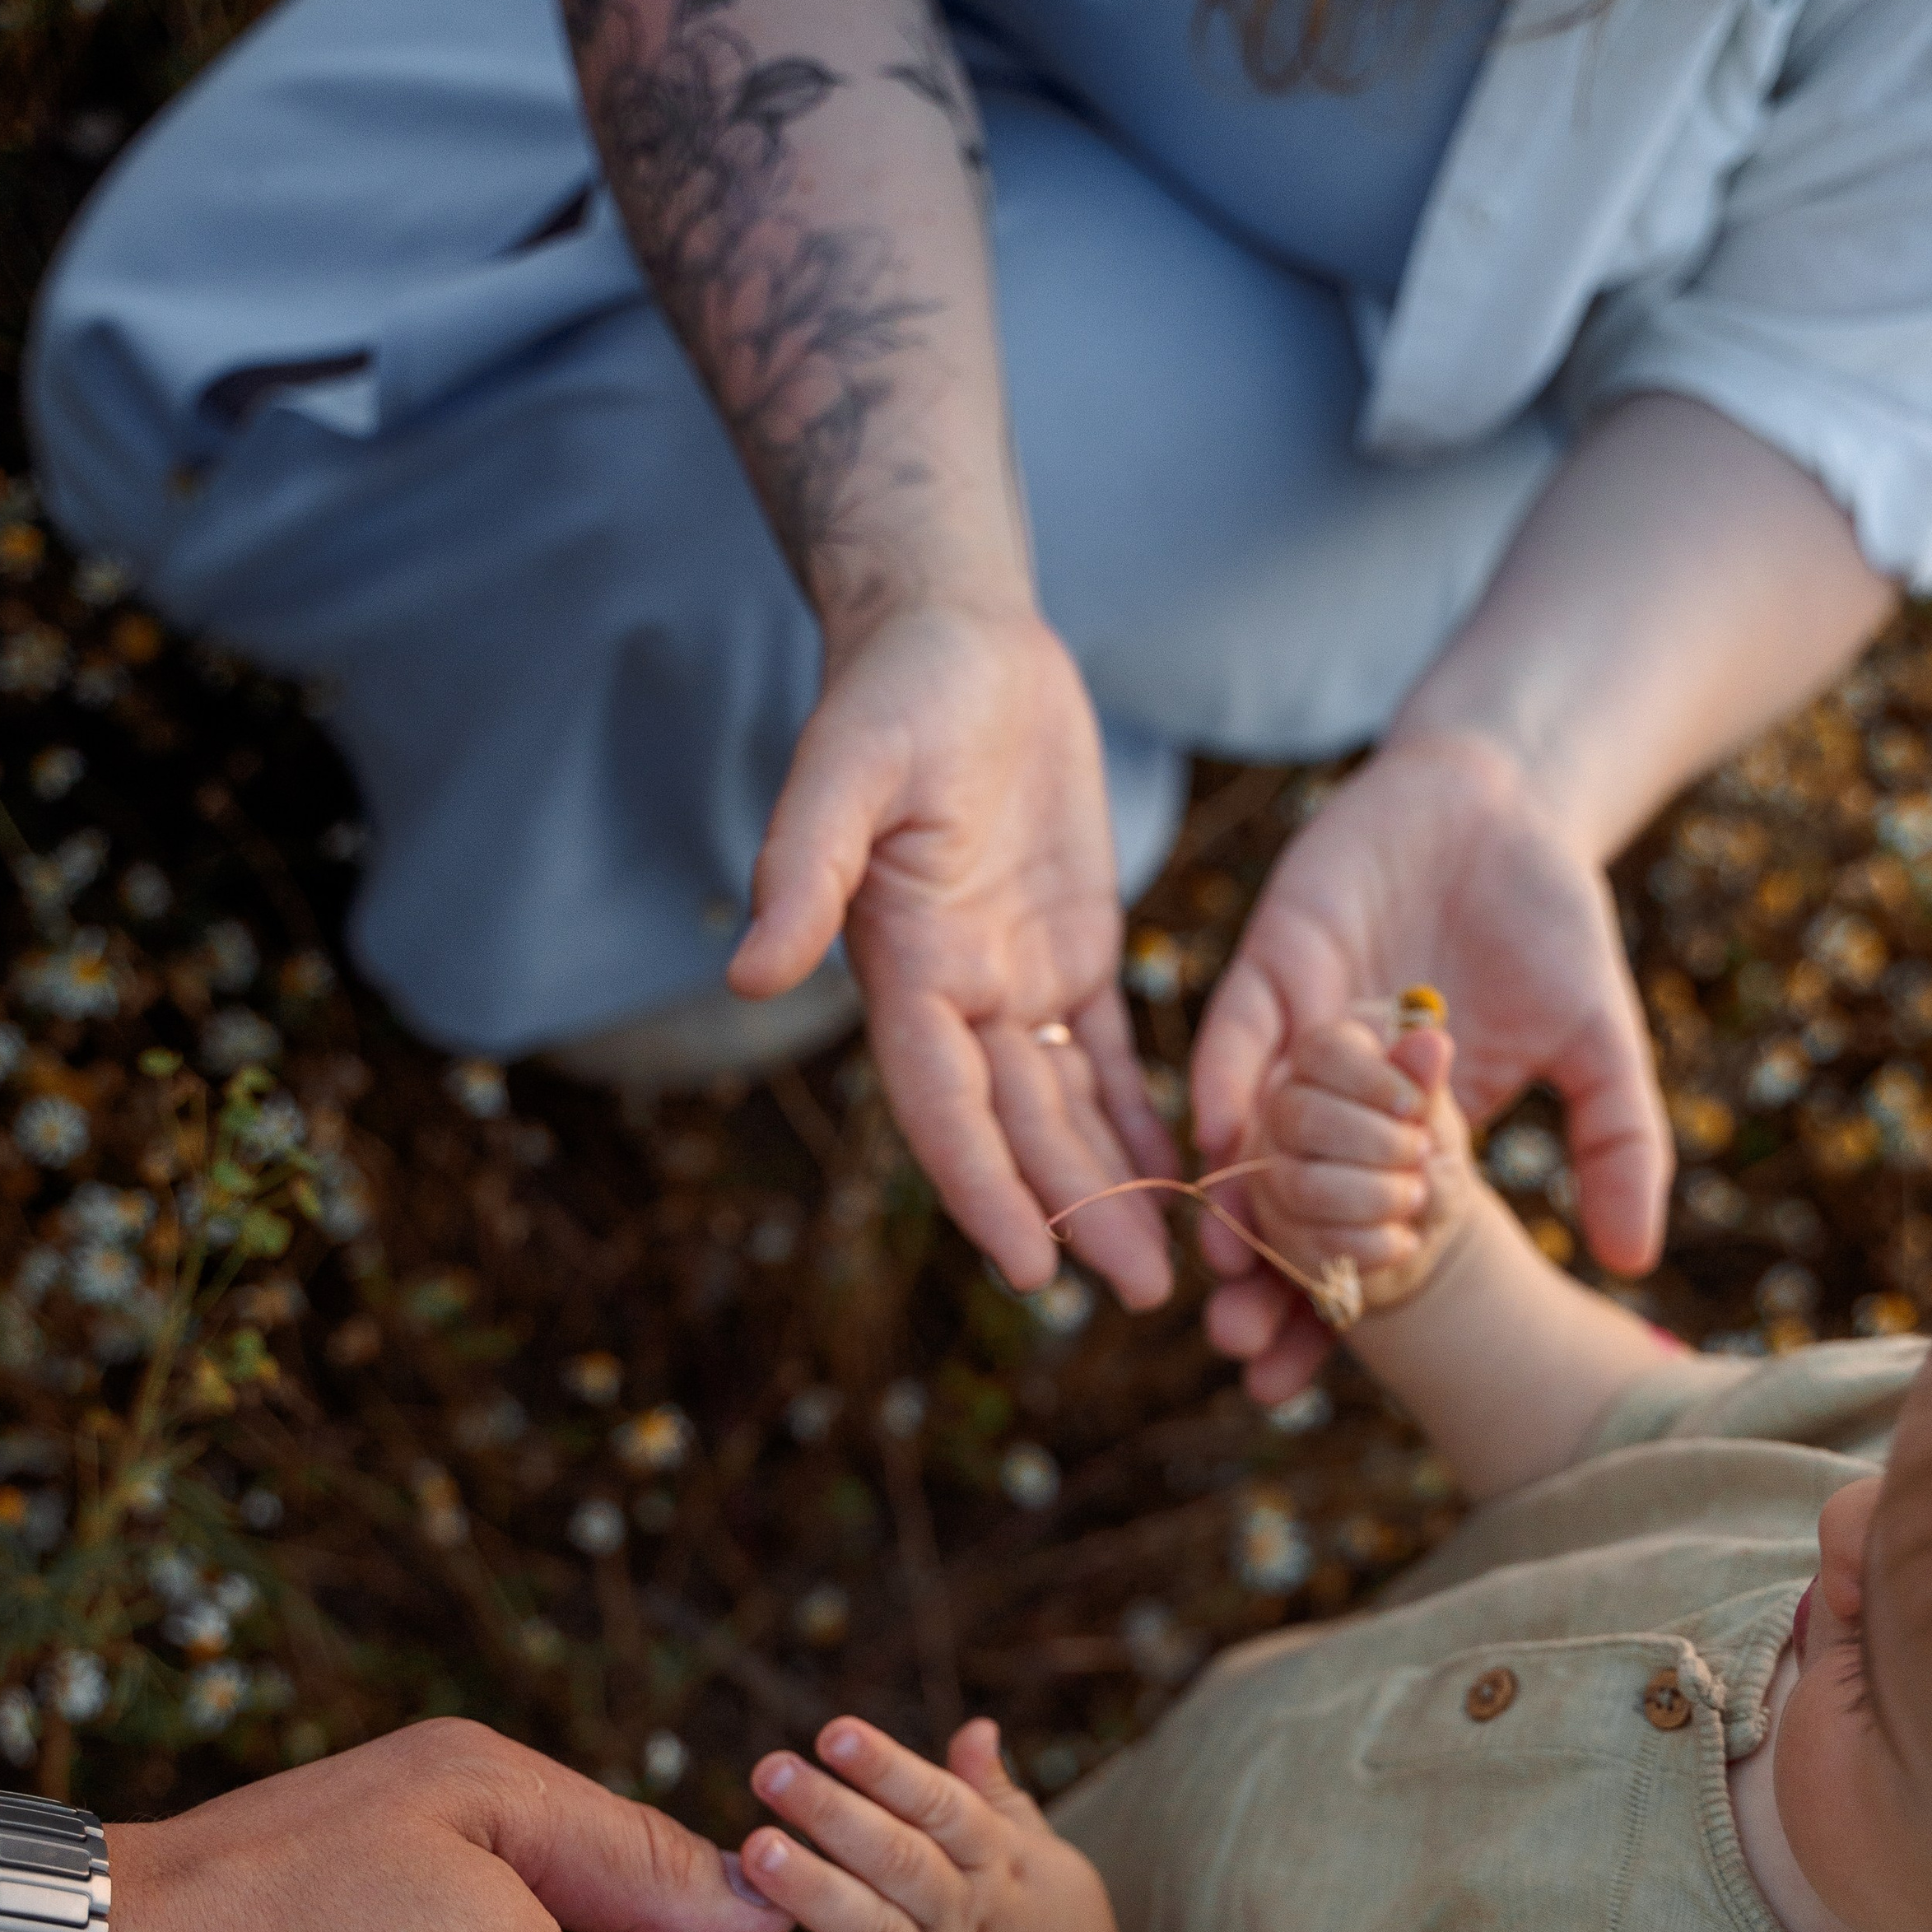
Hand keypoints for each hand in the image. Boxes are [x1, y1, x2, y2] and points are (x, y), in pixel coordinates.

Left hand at [717, 1715, 1138, 1931]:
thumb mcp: (1046, 1863)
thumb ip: (996, 1798)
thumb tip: (975, 1726)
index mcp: (1000, 1865)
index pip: (943, 1806)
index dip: (890, 1769)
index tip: (835, 1732)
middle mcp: (965, 1920)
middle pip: (900, 1862)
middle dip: (835, 1814)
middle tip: (772, 1770)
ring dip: (811, 1891)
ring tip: (755, 1850)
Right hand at [729, 604, 1175, 1306]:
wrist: (953, 636)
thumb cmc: (894, 692)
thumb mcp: (847, 768)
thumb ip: (803, 869)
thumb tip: (751, 977)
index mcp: (905, 970)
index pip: (945, 1106)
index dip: (985, 1189)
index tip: (1030, 1265)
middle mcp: (958, 992)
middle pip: (1019, 1129)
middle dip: (1076, 1213)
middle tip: (1141, 1295)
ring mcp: (1014, 976)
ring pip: (1067, 1108)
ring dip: (1111, 1185)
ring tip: (1165, 1267)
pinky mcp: (1070, 947)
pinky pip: (1107, 1052)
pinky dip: (1136, 1113)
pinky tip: (1179, 1172)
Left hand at [1192, 729, 1668, 1400]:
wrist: (1509, 802)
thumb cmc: (1552, 926)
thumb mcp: (1601, 1046)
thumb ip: (1618, 1145)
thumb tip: (1635, 1263)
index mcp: (1399, 1142)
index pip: (1349, 1246)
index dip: (1322, 1316)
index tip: (1292, 1388)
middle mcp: (1327, 1106)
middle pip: (1277, 1212)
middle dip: (1259, 1284)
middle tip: (1244, 1352)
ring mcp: (1294, 1037)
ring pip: (1242, 1137)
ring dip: (1229, 1203)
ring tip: (1226, 1275)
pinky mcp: (1273, 966)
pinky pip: (1239, 1033)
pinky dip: (1229, 1083)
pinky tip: (1221, 1141)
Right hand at [1244, 1015, 1480, 1318]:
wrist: (1424, 1224)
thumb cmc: (1424, 1152)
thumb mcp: (1435, 1114)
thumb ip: (1424, 1081)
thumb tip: (1431, 1042)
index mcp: (1318, 1067)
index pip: (1320, 1052)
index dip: (1372, 1078)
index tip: (1416, 1106)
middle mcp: (1280, 1117)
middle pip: (1299, 1116)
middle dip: (1378, 1141)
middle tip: (1421, 1153)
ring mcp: (1272, 1178)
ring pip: (1304, 1185)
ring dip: (1379, 1194)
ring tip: (1416, 1195)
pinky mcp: (1280, 1237)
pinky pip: (1315, 1243)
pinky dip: (1375, 1243)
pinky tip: (1403, 1238)